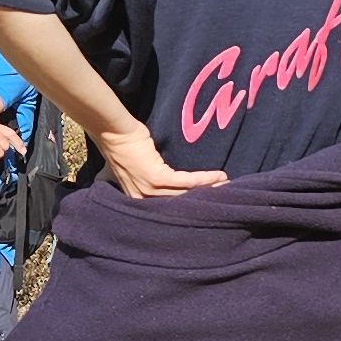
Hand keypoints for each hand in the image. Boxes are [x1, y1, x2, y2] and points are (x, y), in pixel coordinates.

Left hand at [90, 118, 224, 198]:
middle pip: (179, 205)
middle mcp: (142, 200)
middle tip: (223, 198)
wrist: (115, 132)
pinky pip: (186, 181)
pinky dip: (204, 179)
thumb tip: (124, 181)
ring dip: (209, 189)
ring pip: (185, 194)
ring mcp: (149, 190)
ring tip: (225, 187)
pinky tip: (219, 177)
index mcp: (136, 200)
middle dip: (203, 201)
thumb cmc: (121, 146)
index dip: (187, 206)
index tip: (205, 204)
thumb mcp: (126, 171)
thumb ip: (133, 181)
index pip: (166, 207)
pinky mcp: (157, 177)